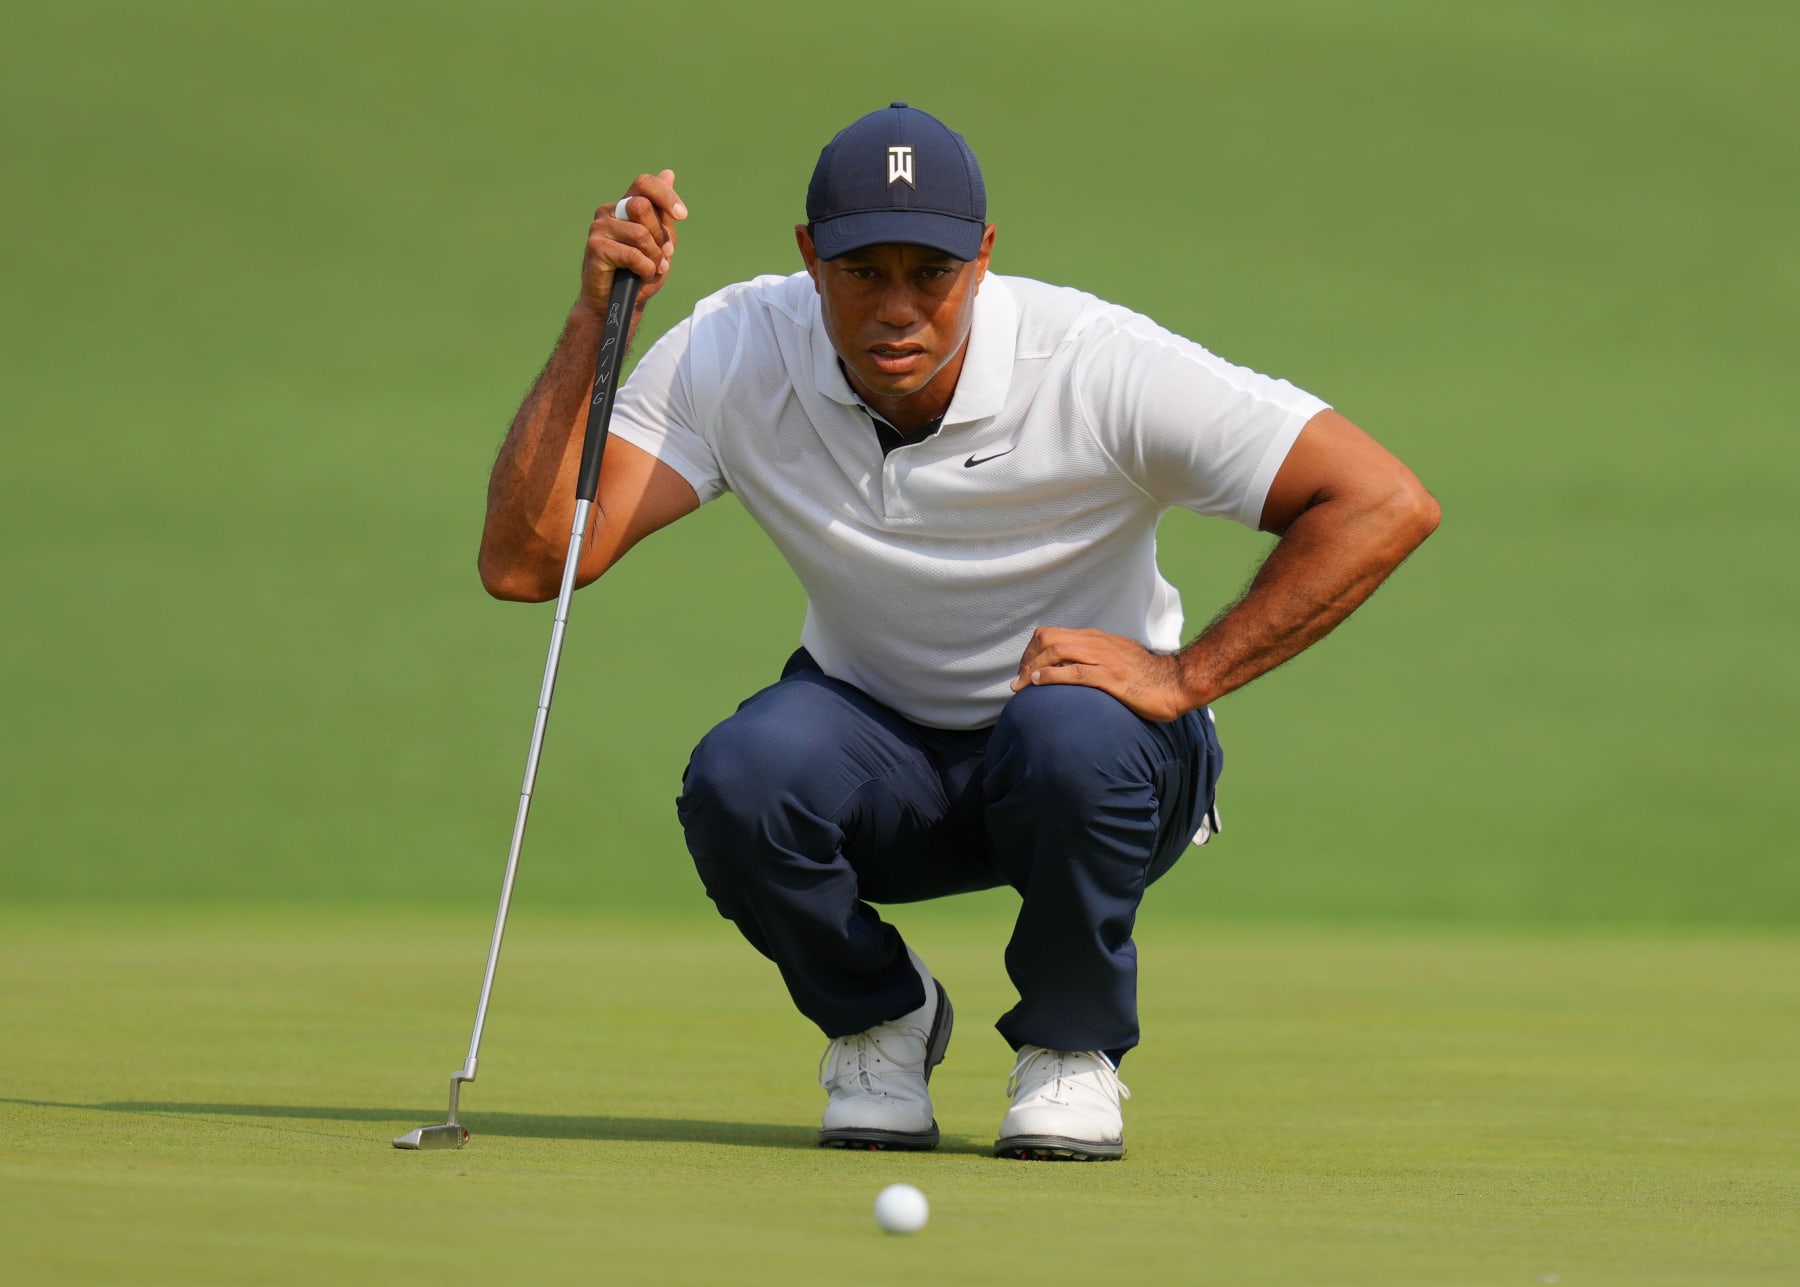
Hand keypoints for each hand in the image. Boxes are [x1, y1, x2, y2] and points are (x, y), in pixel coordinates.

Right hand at [579, 169, 687, 319]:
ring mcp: (599, 228)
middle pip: (642, 206)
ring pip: (640, 233)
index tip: (682, 216)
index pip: (644, 183)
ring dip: (654, 257)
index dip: (666, 195)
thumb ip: (663, 214)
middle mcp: (610, 212)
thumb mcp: (660, 242)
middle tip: (662, 254)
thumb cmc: (640, 273)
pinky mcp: (595, 247)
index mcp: (625, 206)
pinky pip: (632, 254)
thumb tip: (668, 173)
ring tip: (652, 269)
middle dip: (660, 234)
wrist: (619, 303)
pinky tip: (642, 275)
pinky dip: (646, 268)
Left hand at [1009, 626, 1194, 721]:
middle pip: (1048, 639)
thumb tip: (1071, 671)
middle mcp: (1097, 644)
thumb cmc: (1148, 676)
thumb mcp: (1117, 659)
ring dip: (1033, 668)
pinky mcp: (1111, 677)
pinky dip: (1052, 676)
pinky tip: (1039, 683)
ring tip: (1022, 686)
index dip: (1031, 652)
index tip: (1024, 672)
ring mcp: (1104, 659)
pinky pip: (1074, 672)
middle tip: (1019, 682)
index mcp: (1096, 639)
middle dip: (1027, 660)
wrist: (1178, 682)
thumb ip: (1095, 660)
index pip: (1052, 635)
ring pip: (1057, 652)